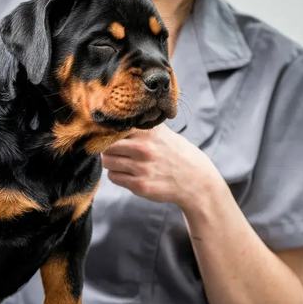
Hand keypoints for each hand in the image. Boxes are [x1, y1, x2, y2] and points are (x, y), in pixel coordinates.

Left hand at [101, 124, 222, 212]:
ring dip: (111, 162)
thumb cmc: (177, 154)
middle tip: (114, 149)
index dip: (108, 131)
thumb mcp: (164, 133)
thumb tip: (115, 117)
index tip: (108, 134)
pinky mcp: (140, 186)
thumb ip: (142, 126)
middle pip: (106, 145)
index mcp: (148, 132)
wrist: (196, 181)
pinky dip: (117, 175)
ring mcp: (141, 168)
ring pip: (107, 162)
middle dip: (107, 147)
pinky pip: (113, 177)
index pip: (114, 128)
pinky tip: (129, 173)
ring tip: (122, 161)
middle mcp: (144, 149)